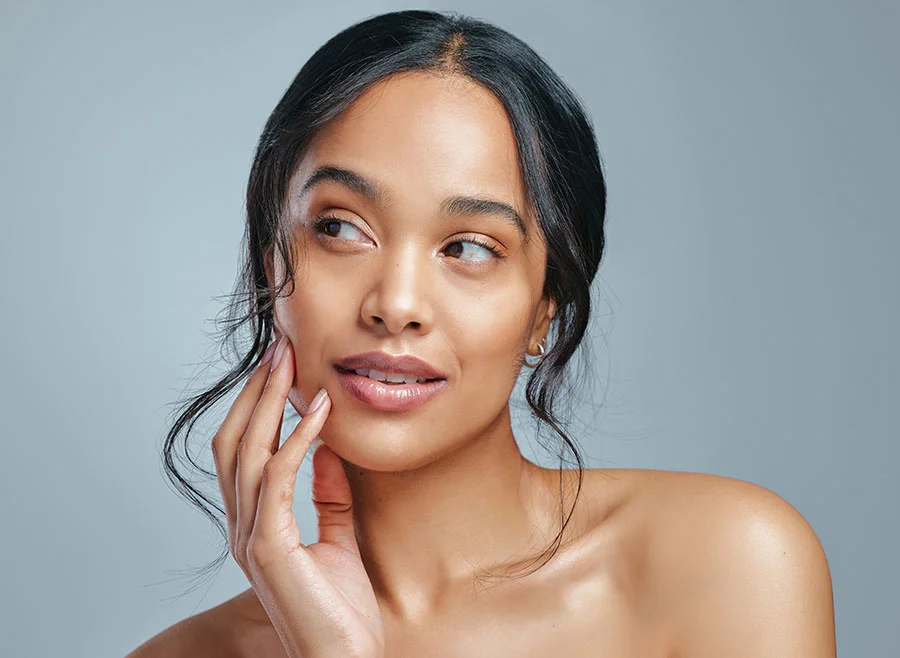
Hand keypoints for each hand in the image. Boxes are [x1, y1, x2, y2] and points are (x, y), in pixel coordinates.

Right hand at [211, 336, 384, 657]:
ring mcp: (251, 538)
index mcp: (255, 524)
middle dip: (255, 392)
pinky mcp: (270, 547)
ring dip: (269, 403)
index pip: (243, 451)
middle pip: (234, 442)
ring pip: (246, 452)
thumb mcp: (337, 537)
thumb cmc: (341, 610)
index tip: (281, 367)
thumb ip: (328, 495)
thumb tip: (330, 445)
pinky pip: (277, 478)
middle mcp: (243, 527)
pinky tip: (318, 411)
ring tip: (291, 364)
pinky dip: (297, 439)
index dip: (257, 406)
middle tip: (280, 349)